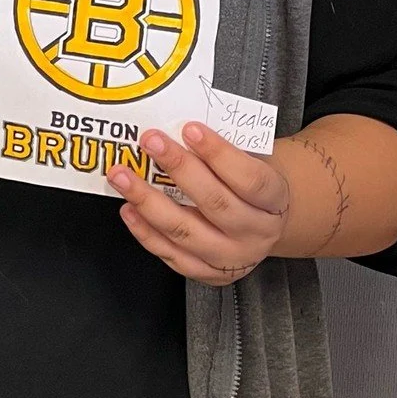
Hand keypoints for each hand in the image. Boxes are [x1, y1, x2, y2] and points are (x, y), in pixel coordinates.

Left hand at [109, 124, 290, 285]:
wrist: (261, 222)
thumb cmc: (246, 182)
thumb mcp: (250, 160)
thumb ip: (221, 148)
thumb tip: (176, 125)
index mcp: (274, 200)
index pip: (250, 179)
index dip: (219, 153)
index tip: (190, 128)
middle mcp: (257, 233)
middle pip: (215, 203)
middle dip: (178, 168)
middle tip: (150, 141)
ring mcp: (233, 257)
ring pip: (186, 231)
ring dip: (148, 201)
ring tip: (121, 175)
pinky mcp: (208, 272)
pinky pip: (172, 255)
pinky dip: (145, 231)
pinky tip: (128, 208)